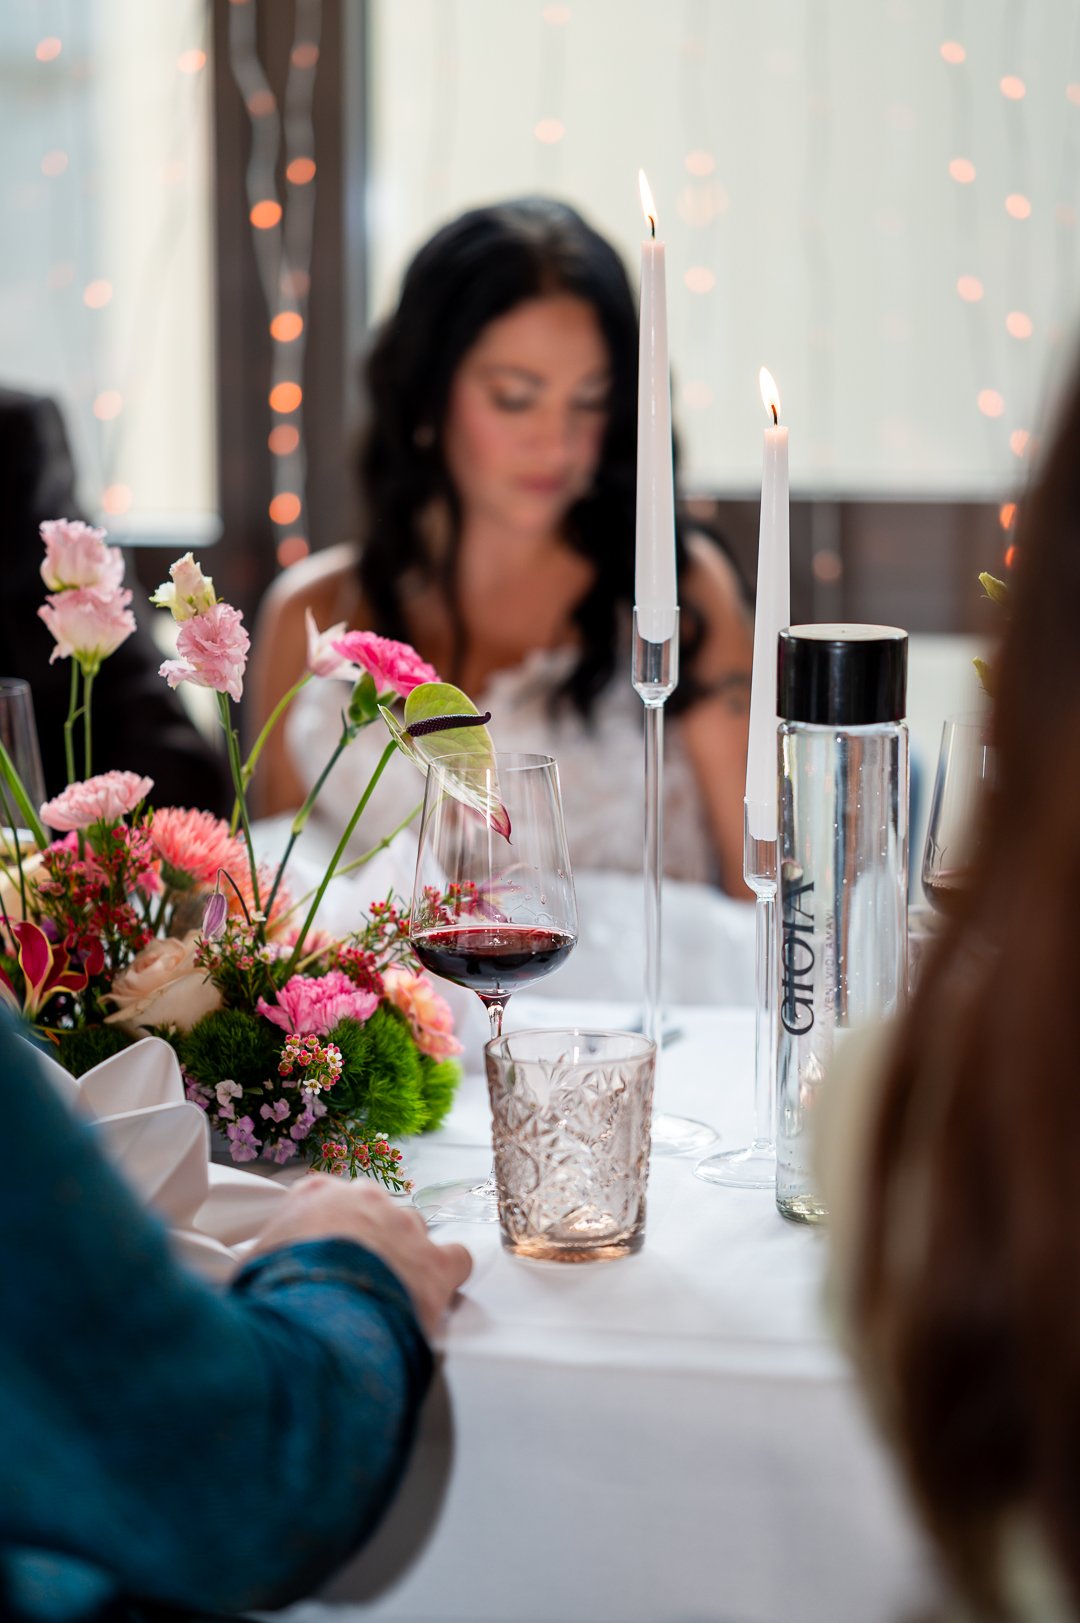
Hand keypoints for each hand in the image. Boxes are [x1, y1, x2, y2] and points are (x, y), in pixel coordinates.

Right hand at [251, 1174, 471, 1337]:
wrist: (316, 1317)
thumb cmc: (277, 1294)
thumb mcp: (250, 1268)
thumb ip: (261, 1260)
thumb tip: (250, 1282)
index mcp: (316, 1194)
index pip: (327, 1195)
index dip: (328, 1225)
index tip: (325, 1245)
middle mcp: (364, 1200)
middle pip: (374, 1210)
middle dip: (368, 1238)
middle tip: (354, 1276)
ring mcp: (404, 1227)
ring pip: (414, 1231)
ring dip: (405, 1255)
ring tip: (389, 1292)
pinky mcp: (435, 1263)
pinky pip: (455, 1259)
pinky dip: (448, 1275)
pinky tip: (434, 1294)